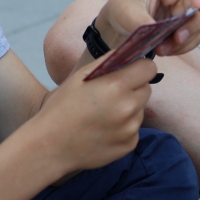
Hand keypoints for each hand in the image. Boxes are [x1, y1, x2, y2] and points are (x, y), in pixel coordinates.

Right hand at [32, 51, 157, 174]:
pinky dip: (124, 128)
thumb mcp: (80, 76)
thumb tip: (129, 53)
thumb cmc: (61, 107)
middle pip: (146, 89)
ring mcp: (131, 128)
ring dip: (128, 109)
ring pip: (140, 110)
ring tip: (103, 115)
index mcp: (116, 85)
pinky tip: (103, 130)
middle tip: (110, 94)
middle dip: (133, 88)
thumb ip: (108, 62)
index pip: (149, 68)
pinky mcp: (130, 144)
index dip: (139, 68)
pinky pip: (134, 129)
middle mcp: (128, 107)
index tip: (130, 71)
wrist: (50, 146)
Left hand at [93, 0, 199, 59]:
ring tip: (161, 50)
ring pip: (197, 27)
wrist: (115, 27)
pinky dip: (180, 48)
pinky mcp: (181, 29)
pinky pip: (190, 40)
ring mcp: (182, 14)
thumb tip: (158, 33)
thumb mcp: (127, 13)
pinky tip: (163, 50)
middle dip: (192, 25)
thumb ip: (143, 22)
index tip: (199, 8)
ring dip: (183, 41)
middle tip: (177, 38)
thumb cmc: (121, 9)